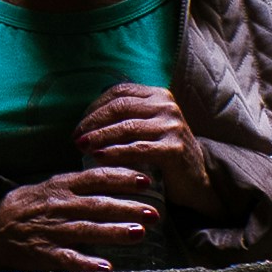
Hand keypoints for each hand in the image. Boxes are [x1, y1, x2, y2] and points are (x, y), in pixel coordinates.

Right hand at [0, 166, 162, 271]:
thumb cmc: (27, 206)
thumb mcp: (52, 186)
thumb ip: (81, 184)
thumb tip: (117, 177)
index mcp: (62, 186)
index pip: (96, 178)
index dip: (122, 178)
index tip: (146, 180)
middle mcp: (59, 206)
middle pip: (98, 205)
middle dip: (128, 208)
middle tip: (154, 213)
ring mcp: (51, 230)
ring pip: (87, 230)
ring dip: (114, 232)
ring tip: (139, 234)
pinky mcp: (43, 253)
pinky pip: (67, 258)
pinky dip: (86, 264)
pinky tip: (106, 268)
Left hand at [75, 80, 213, 210]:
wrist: (196, 179)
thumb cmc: (163, 153)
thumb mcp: (148, 128)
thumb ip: (126, 118)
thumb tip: (87, 120)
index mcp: (159, 95)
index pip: (120, 92)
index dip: (95, 107)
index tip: (79, 125)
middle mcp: (167, 106)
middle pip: (120, 107)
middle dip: (93, 122)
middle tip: (75, 137)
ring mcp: (172, 126)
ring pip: (126, 127)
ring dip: (99, 137)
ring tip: (81, 147)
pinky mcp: (173, 148)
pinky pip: (136, 149)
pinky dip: (113, 152)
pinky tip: (97, 158)